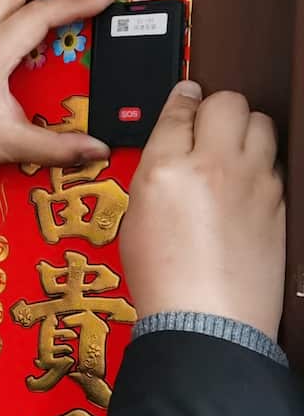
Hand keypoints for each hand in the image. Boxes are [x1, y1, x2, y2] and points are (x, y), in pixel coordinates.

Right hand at [120, 83, 284, 336]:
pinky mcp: (278, 199)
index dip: (180, 100)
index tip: (184, 97)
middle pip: (227, 102)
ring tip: (231, 149)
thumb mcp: (136, 218)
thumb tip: (169, 151)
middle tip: (206, 124)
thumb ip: (154, 173)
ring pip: (261, 122)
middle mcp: (214, 165)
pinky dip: (260, 162)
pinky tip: (245, 183)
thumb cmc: (164, 280)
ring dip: (244, 128)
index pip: (178, 110)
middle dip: (215, 108)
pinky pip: (274, 160)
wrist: (207, 319)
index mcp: (166, 168)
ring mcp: (253, 180)